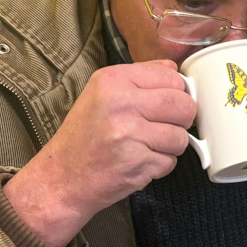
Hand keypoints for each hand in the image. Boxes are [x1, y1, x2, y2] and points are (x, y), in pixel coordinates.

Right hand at [4, 60, 195, 246]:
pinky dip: (160, 165)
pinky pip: (170, 161)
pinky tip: (139, 162)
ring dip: (171, 145)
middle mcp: (122, 104)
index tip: (168, 103)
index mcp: (113, 80)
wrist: (63, 177)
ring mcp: (130, 135)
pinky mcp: (138, 163)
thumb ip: (140, 76)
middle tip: (165, 126)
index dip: (177, 93)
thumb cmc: (85, 135)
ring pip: (181, 137)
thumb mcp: (101, 93)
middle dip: (182, 119)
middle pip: (184, 106)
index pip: (172, 78)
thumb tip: (174, 69)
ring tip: (147, 146)